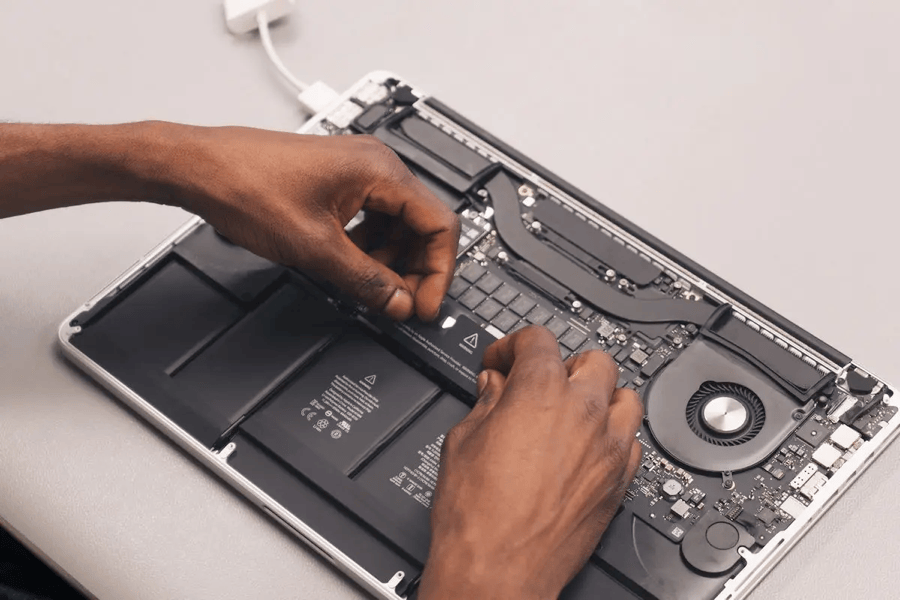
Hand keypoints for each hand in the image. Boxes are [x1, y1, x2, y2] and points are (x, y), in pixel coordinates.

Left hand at [161, 124, 459, 320]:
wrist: (201, 168)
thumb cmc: (245, 185)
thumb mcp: (315, 248)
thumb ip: (365, 280)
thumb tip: (399, 302)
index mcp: (380, 171)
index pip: (440, 224)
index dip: (439, 271)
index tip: (426, 303)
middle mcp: (376, 166)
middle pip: (422, 225)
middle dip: (415, 269)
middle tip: (400, 304)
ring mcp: (357, 174)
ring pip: (397, 226)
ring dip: (390, 262)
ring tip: (370, 289)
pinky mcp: (339, 184)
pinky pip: (372, 220)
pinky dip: (369, 249)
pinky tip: (352, 268)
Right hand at [418, 327, 642, 599]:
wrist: (499, 572)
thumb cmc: (478, 517)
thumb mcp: (462, 442)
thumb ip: (484, 403)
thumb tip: (494, 388)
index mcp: (540, 392)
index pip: (539, 339)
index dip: (513, 345)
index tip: (502, 362)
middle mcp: (583, 413)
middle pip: (594, 360)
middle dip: (563, 365)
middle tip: (538, 383)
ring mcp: (608, 448)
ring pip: (626, 397)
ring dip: (600, 396)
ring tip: (573, 410)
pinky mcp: (620, 482)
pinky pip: (632, 442)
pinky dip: (614, 436)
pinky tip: (589, 447)